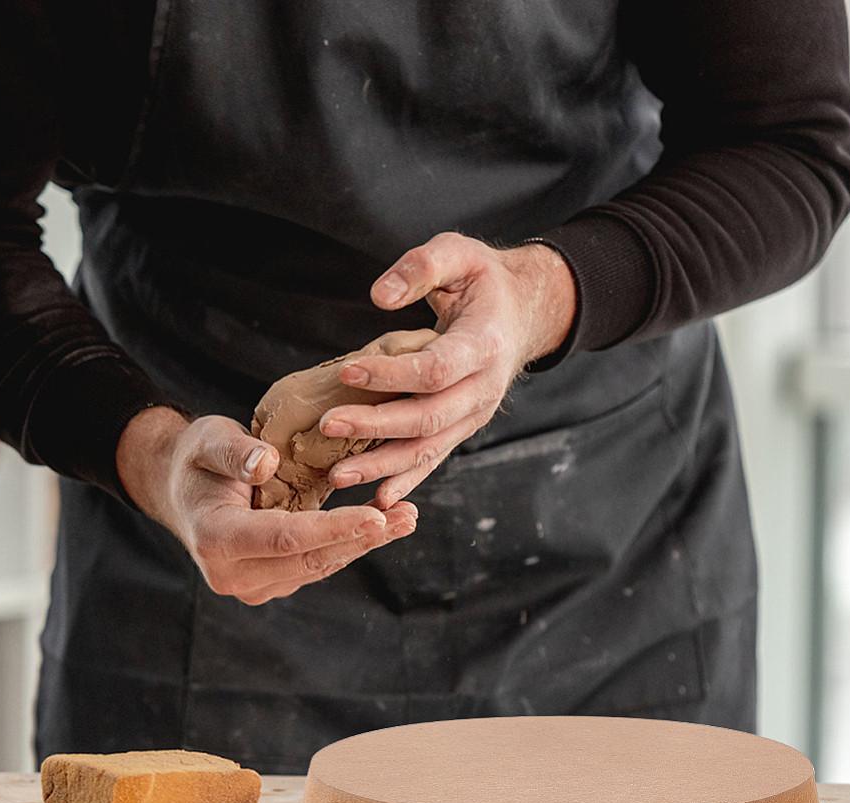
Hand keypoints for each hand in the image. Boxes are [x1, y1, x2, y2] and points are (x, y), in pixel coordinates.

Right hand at [117, 407, 416, 604]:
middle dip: (363, 538)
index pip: (286, 538)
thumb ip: (234, 452)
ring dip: (365, 544)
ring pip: (319, 566)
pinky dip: (349, 545)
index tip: (376, 516)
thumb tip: (267, 464)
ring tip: (406, 518)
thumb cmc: (196, 458)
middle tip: (408, 515)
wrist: (181, 489)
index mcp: (216, 541)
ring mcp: (253, 585)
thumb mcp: (208, 440)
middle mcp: (233, 575)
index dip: (334, 528)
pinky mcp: (272, 583)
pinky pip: (317, 565)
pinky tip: (382, 524)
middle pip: (310, 559)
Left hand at [319, 233, 575, 507]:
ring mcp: (474, 415)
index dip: (391, 374)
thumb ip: (421, 266)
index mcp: (485, 345)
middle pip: (428, 417)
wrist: (522, 313)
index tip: (347, 372)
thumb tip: (379, 295)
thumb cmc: (483, 281)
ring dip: (382, 465)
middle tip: (327, 425)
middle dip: (375, 425)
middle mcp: (484, 389)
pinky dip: (406, 481)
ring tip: (338, 476)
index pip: (435, 369)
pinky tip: (376, 501)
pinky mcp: (461, 428)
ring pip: (428, 448)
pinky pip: (433, 460)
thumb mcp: (459, 253)